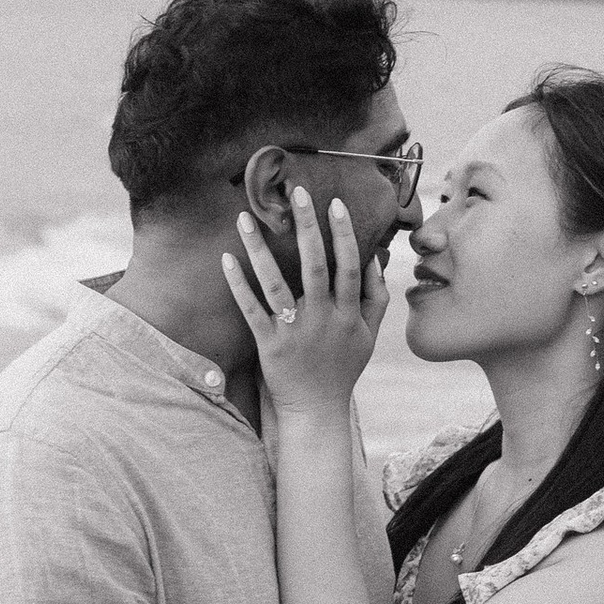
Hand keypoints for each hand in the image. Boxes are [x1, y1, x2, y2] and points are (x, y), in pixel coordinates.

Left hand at [221, 187, 385, 422]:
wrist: (316, 411)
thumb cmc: (342, 368)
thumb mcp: (368, 335)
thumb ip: (375, 297)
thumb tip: (375, 257)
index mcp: (348, 314)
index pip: (349, 266)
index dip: (343, 234)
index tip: (335, 204)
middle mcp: (323, 319)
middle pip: (315, 265)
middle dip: (306, 226)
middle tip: (296, 192)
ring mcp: (294, 332)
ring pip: (276, 284)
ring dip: (259, 248)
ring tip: (245, 217)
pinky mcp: (269, 345)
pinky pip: (251, 310)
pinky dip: (239, 285)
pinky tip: (227, 260)